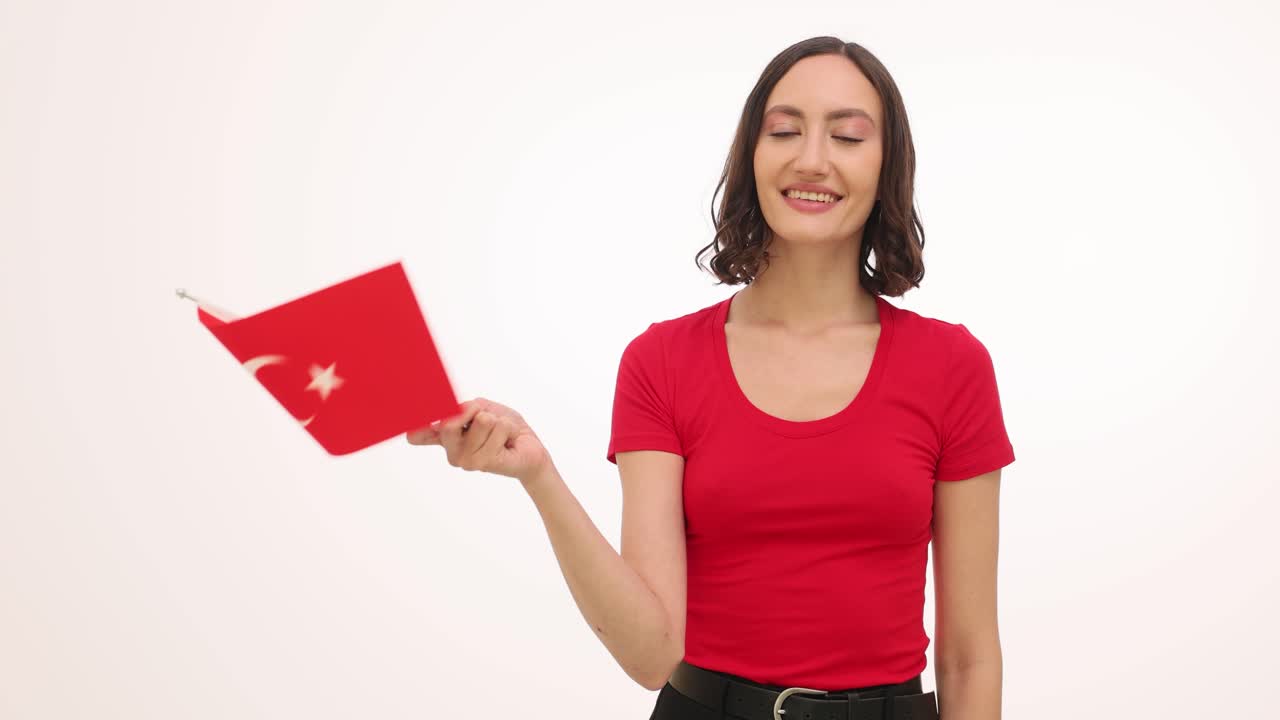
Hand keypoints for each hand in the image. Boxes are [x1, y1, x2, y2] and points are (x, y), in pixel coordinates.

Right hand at [406, 397, 551, 483]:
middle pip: (449, 422)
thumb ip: (464, 409)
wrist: (529, 446)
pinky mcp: (484, 464)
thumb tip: (450, 417)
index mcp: (446, 436)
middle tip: (487, 420)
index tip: (402, 426)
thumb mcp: (481, 408)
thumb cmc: (503, 427)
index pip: (421, 433)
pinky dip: (506, 427)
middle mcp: (451, 451)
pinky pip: (497, 427)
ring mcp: (465, 461)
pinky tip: (506, 441)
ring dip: (497, 421)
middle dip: (475, 411)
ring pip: (482, 421)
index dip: (412, 427)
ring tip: (499, 433)